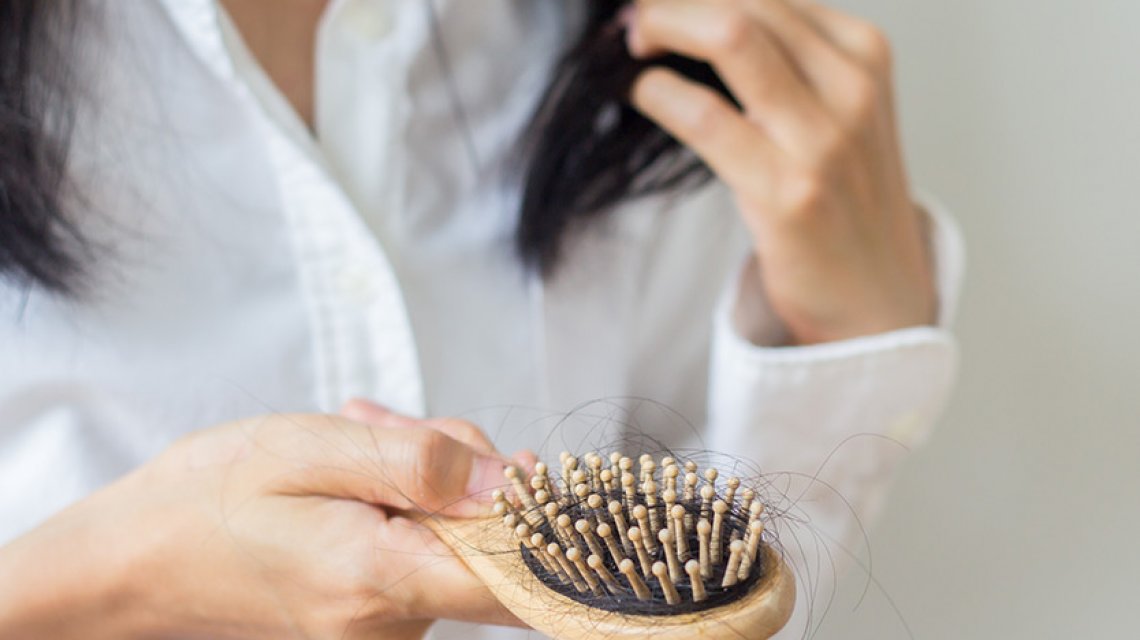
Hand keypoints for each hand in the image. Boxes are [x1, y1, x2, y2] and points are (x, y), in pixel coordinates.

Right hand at [0, 404, 523, 638]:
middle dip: (454, 465)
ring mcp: (378, 629)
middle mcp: (390, 623)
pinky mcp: (368, 620)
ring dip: (420, 477)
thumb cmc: (209, 500)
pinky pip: (418, 550)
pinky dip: (400, 503)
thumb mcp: (314, 450)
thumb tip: (513, 480)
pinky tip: (352, 472)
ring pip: (450, 536)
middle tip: (383, 423)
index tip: (526, 468)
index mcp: (381, 581)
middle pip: (484, 539)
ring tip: (353, 441)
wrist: (131, 559)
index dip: (545, 520)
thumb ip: (420, 463)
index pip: (517, 578)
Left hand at [627, 0, 936, 344]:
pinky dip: (658, 92)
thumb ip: (786, 62)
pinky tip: (640, 92)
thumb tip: (696, 18)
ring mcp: (824, 139)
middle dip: (673, 2)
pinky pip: (705, 116)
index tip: (656, 3)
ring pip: (730, 36)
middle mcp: (852, 85)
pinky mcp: (789, 191)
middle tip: (632, 17)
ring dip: (662, 27)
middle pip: (746, 0)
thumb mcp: (836, 111)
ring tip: (630, 45)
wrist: (877, 299)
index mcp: (864, 53)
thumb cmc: (841, 201)